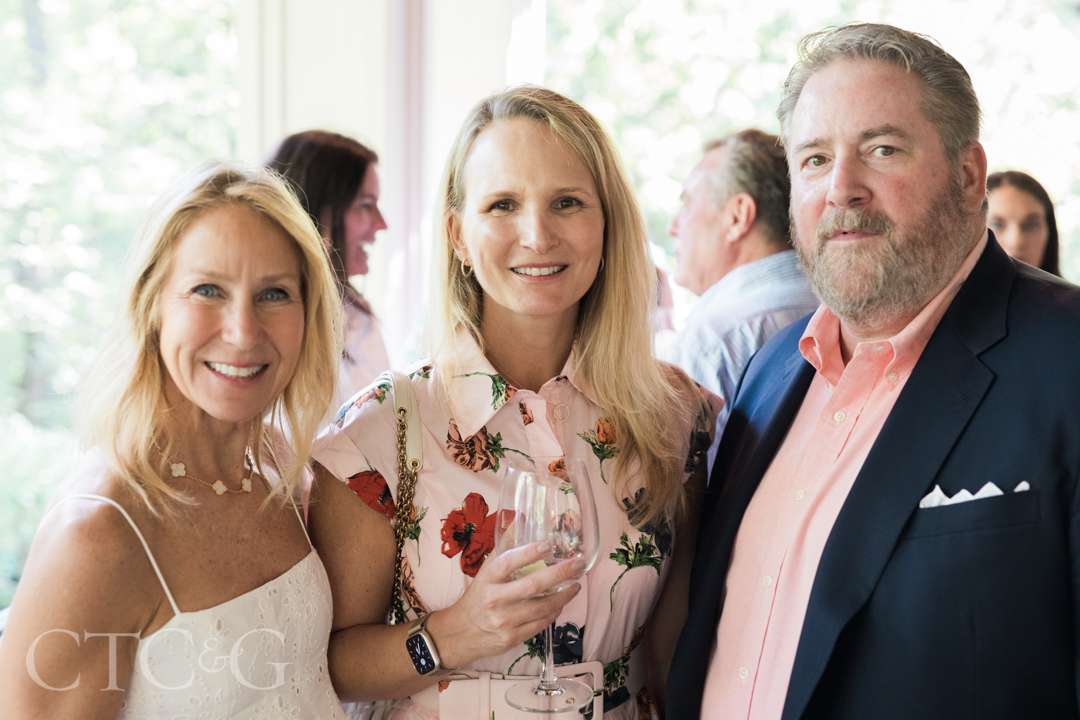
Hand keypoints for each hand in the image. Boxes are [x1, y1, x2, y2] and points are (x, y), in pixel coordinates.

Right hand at [425, 541, 583, 668]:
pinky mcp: (511, 638)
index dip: (529, 552)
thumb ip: (505, 545)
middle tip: (577, 564)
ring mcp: (504, 620)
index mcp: (488, 578)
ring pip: (541, 607)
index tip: (549, 544)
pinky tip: (560, 604)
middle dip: (559, 574)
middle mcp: (495, 599)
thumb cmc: (478, 596)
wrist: (460, 633)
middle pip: (532, 585)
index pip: (509, 562)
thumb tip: (522, 517)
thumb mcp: (486, 570)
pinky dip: (553, 613)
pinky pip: (540, 624)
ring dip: (563, 596)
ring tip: (576, 585)